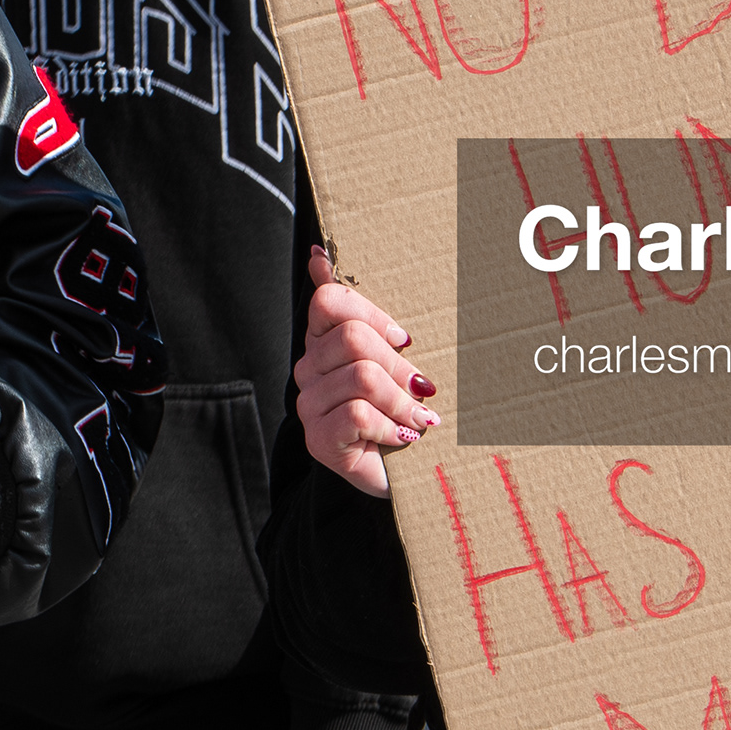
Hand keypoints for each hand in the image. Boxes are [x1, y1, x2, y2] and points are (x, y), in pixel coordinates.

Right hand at [291, 245, 435, 497]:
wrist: (408, 475)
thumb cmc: (405, 410)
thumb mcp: (393, 354)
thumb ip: (360, 309)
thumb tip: (318, 254)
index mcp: (323, 342)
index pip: (329, 301)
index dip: (373, 314)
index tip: (405, 339)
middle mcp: (308, 371)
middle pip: (353, 339)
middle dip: (398, 365)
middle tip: (422, 390)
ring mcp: (309, 406)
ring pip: (361, 377)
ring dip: (402, 402)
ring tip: (418, 418)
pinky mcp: (319, 440)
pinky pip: (358, 414)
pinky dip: (391, 426)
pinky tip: (402, 437)